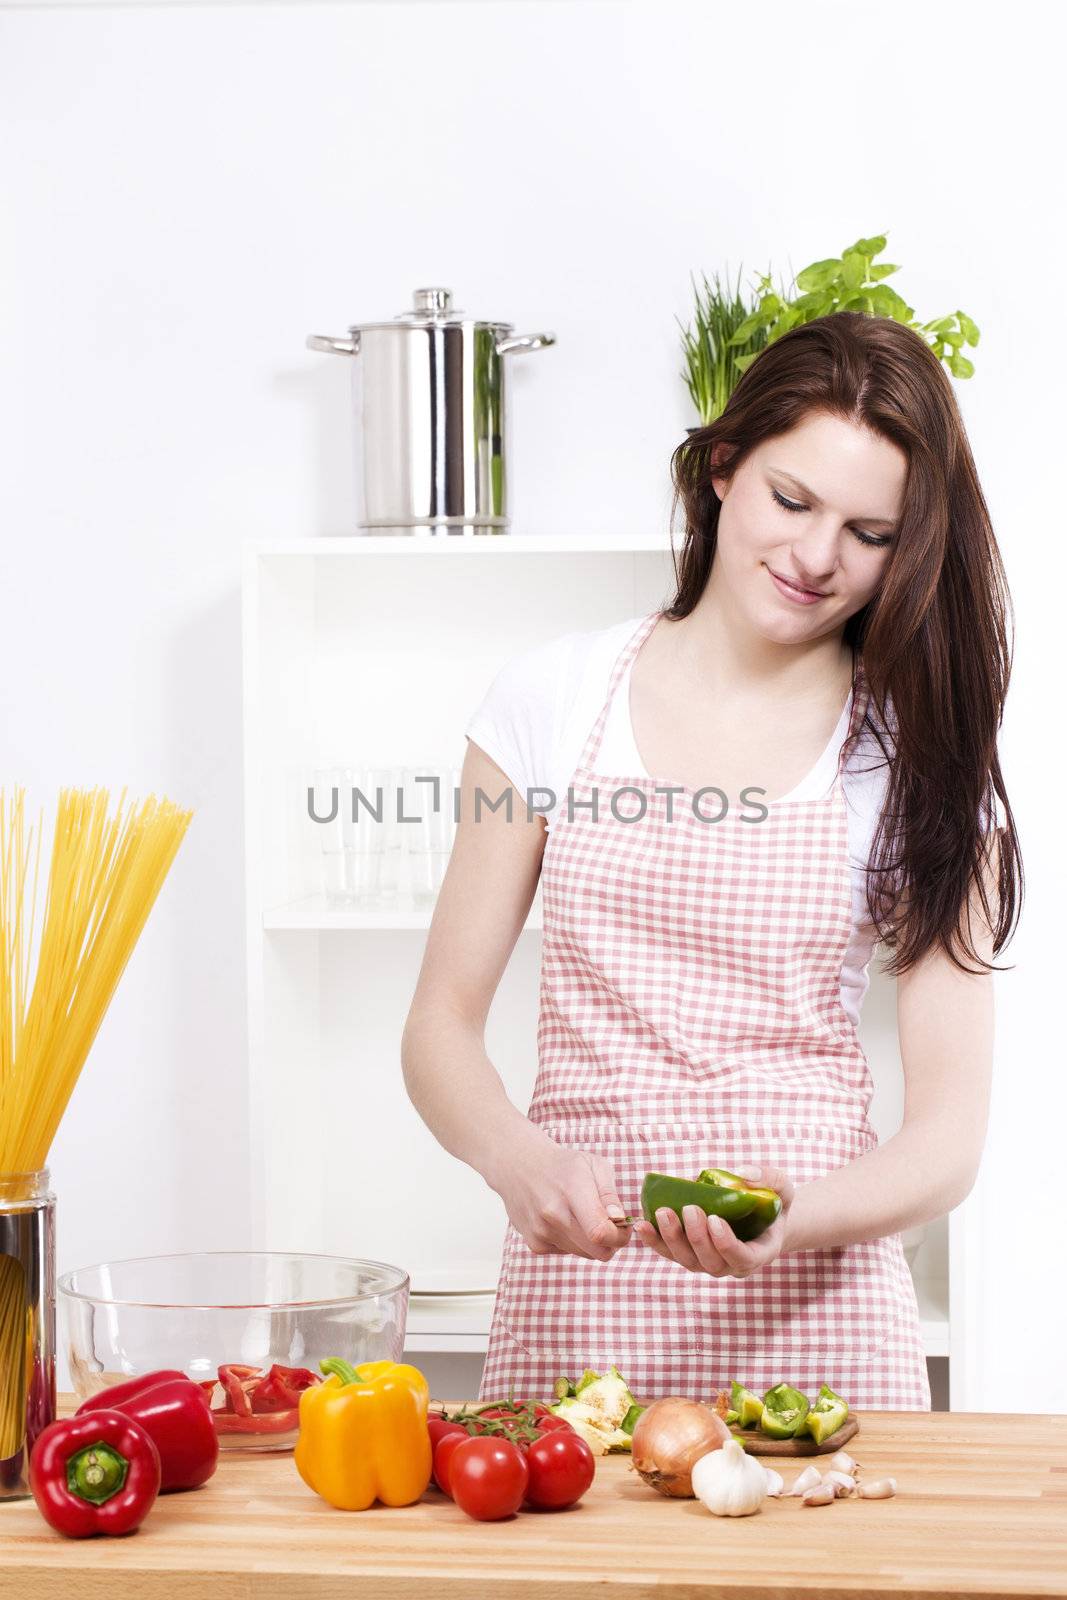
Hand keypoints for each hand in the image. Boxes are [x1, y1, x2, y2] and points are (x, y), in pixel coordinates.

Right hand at [488, 1132, 631, 1261]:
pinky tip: (565, 1221)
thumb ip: (610, 1194)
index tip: (624, 1226)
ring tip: (584, 1217)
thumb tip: (619, 1219)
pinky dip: (574, 1242)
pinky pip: (568, 1252)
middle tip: (610, 1224)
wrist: (520, 1166)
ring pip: (585, 1254)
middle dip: (612, 1242)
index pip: (601, 1232)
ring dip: (592, 1242)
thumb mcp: (593, 1165)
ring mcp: (542, 1231)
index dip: (620, 1236)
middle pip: (598, 1251)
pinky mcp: (535, 1244)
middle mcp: (554, 1214)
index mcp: (572, 1190)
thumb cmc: (563, 1165)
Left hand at [632, 1164, 795, 1277]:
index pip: (742, 1258)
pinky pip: (671, 1254)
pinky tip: (642, 1224)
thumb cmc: (773, 1200)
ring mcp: (710, 1263)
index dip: (726, 1244)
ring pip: (688, 1261)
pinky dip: (655, 1242)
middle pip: (711, 1262)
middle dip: (697, 1237)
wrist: (762, 1216)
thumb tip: (741, 1174)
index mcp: (760, 1253)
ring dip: (672, 1239)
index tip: (715, 1220)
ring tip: (663, 1212)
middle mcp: (733, 1265)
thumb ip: (768, 1178)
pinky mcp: (691, 1255)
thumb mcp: (781, 1187)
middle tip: (689, 1208)